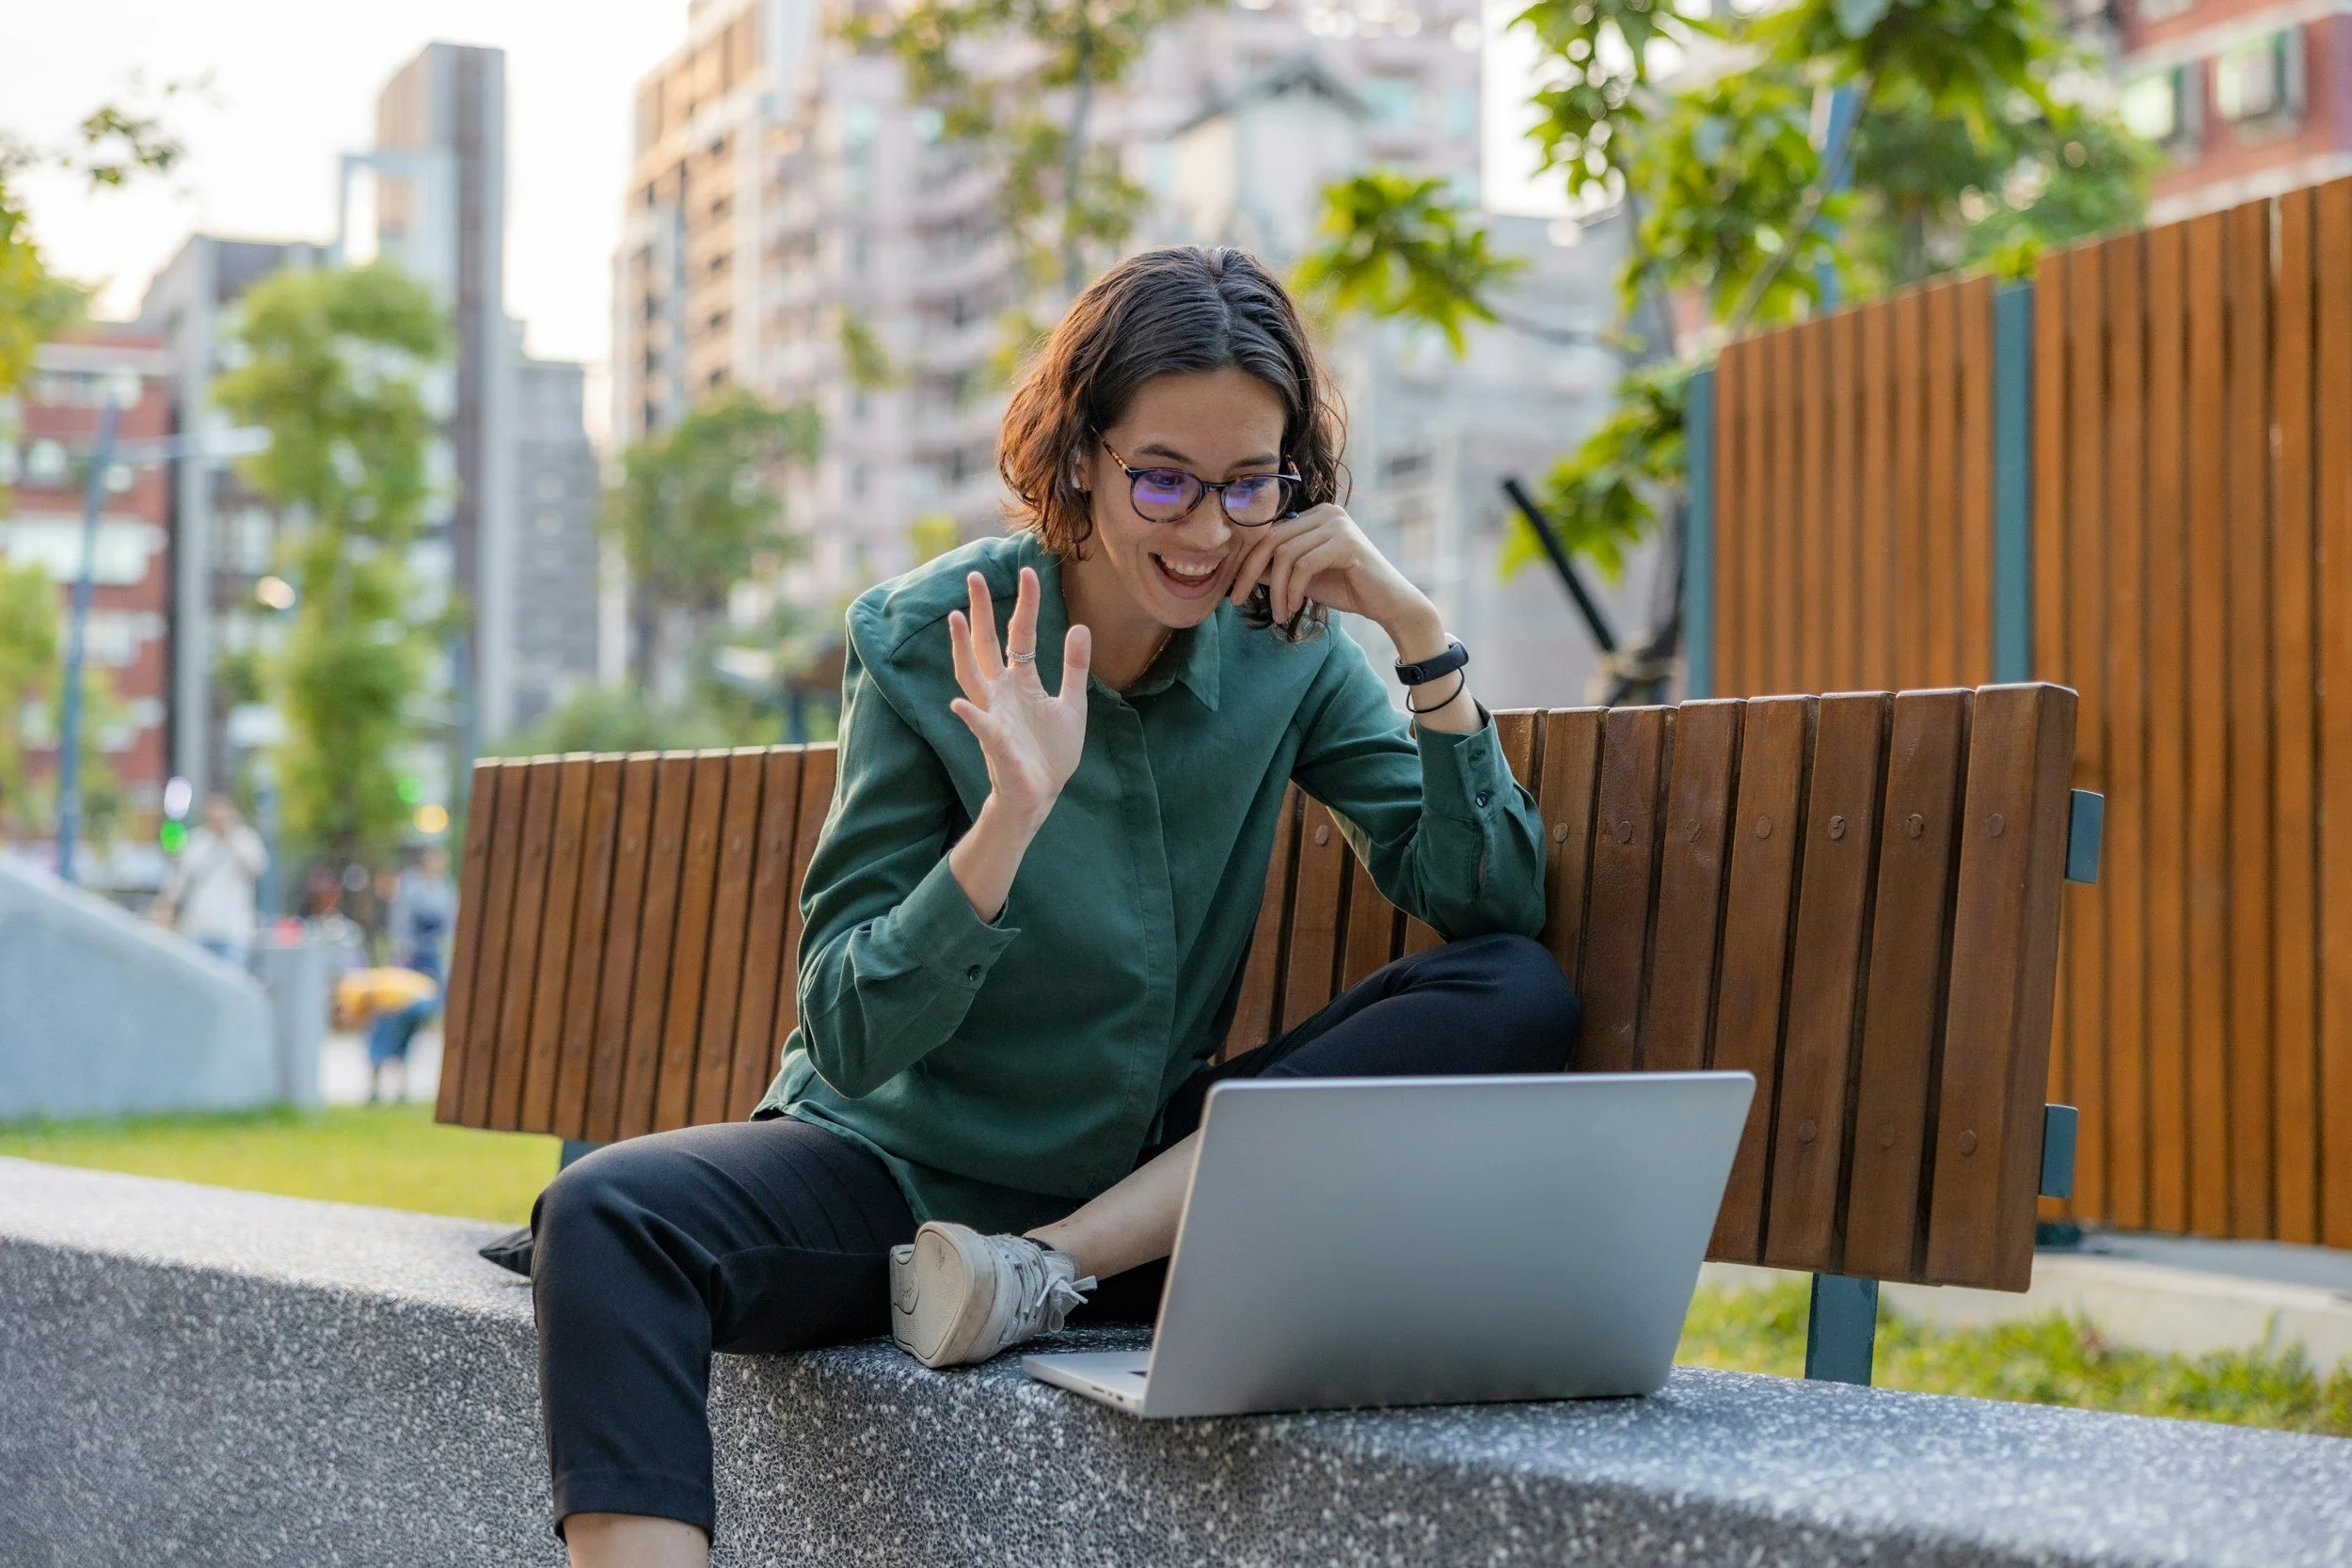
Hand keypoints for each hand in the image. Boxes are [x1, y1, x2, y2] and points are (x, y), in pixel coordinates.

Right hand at [947, 567, 1092, 830]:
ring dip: (962, 649)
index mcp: (1022, 683)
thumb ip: (1074, 668)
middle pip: (986, 645)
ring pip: (972, 676)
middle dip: (981, 611)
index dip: (1026, 604)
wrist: (1040, 796)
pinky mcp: (995, 745)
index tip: (1029, 571)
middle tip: (973, 576)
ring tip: (956, 618)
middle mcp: (1001, 693)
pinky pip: (980, 728)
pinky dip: (970, 716)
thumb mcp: (1072, 704)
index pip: (1021, 634)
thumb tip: (1080, 626)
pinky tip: (959, 703)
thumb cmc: (1050, 753)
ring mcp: (995, 716)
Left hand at [1225, 502, 1438, 648]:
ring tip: (1278, 613)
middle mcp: (1326, 513)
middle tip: (1236, 601)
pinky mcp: (1346, 542)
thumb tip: (1237, 570)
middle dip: (1248, 572)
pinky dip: (1292, 590)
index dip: (1244, 559)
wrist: (1389, 604)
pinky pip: (1303, 565)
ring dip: (1275, 589)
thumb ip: (1275, 568)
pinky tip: (1294, 607)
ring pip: (1285, 555)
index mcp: (1314, 515)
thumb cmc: (1347, 589)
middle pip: (1270, 539)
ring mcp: (1337, 524)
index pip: (1267, 532)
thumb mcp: (1302, 578)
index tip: (1231, 588)